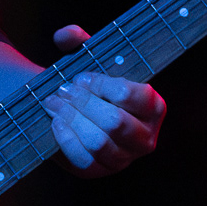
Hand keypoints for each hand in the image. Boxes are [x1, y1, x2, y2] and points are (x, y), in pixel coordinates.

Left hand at [43, 24, 166, 178]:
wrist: (74, 113)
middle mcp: (146, 137)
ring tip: (53, 103)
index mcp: (154, 107)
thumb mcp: (87, 58)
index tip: (81, 78)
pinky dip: (65, 138)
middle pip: (114, 122)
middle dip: (82, 103)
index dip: (101, 85)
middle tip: (62, 90)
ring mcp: (125, 159)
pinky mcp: (100, 171)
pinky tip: (55, 121)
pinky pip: (83, 159)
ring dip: (70, 119)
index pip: (132, 95)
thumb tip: (66, 35)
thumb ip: (78, 40)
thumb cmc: (89, 85)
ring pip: (99, 142)